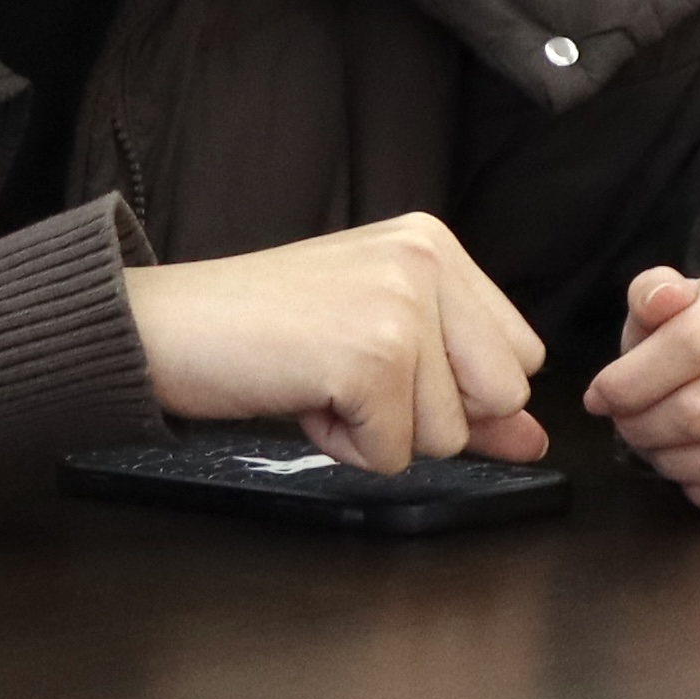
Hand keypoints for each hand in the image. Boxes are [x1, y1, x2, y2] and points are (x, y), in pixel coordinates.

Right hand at [123, 213, 551, 475]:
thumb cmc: (258, 330)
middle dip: (429, 415)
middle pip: (502, 396)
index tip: (382, 367)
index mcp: (434, 245)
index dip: (458, 389)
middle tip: (347, 374)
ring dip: (379, 432)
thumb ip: (461, 387)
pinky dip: (344, 445)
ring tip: (317, 379)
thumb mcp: (375, 344)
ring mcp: (403, 306)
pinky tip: (302, 394)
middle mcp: (428, 260)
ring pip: (451, 434)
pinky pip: (396, 453)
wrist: (164, 325)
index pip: (520, 356)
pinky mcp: (373, 356)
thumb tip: (535, 440)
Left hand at [589, 259, 699, 520]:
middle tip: (628, 430)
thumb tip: (660, 300)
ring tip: (659, 452)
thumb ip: (654, 294)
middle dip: (646, 429)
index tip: (600, 398)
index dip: (631, 382)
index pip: (691, 341)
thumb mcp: (677, 299)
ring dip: (678, 466)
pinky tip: (696, 480)